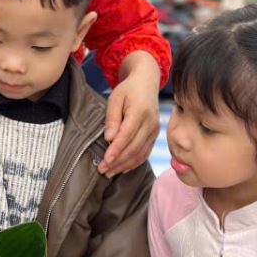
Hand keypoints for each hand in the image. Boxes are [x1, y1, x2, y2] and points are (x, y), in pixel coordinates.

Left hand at [102, 53, 160, 175]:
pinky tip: (122, 168)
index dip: (116, 149)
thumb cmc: (128, 90)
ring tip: (109, 172)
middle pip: (134, 147)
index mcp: (140, 111)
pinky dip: (134, 163)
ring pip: (140, 153)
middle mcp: (151, 123)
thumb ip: (112, 118)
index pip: (127, 135)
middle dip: (118, 161)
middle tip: (102, 169)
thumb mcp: (115, 98)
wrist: (147, 83)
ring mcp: (155, 130)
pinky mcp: (154, 135)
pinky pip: (145, 153)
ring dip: (124, 165)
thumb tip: (109, 138)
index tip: (105, 160)